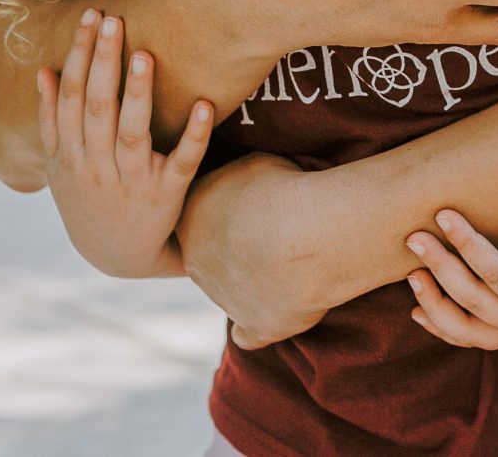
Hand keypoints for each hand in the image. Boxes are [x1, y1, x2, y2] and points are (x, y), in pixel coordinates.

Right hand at [37, 8, 213, 278]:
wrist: (117, 257)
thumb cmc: (88, 198)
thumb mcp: (58, 167)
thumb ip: (50, 121)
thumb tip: (43, 71)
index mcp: (69, 155)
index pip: (71, 96)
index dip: (79, 55)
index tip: (91, 16)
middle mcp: (96, 167)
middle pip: (96, 107)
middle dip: (103, 61)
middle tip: (114, 19)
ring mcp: (131, 181)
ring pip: (131, 133)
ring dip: (136, 93)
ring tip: (144, 54)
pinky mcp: (166, 195)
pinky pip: (181, 162)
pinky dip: (193, 135)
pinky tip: (204, 104)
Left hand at [178, 151, 331, 349]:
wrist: (308, 235)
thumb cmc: (282, 189)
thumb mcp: (252, 164)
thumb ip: (235, 179)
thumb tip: (238, 182)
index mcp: (189, 219)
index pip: (196, 216)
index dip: (224, 210)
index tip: (250, 204)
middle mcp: (195, 262)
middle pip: (208, 255)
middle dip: (234, 246)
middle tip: (271, 230)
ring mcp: (221, 297)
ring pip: (230, 290)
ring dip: (253, 279)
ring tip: (291, 258)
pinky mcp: (254, 325)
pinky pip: (248, 334)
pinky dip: (259, 324)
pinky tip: (276, 309)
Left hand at [404, 204, 497, 349]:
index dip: (469, 245)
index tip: (446, 214)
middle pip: (473, 300)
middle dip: (441, 267)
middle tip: (413, 235)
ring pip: (466, 329)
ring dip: (434, 303)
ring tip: (411, 274)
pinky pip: (473, 338)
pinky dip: (444, 328)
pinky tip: (418, 312)